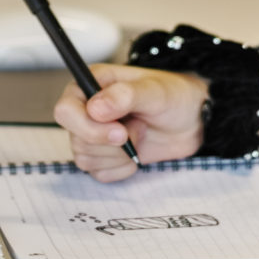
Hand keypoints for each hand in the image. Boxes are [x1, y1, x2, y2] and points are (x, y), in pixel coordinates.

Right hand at [53, 64, 209, 178]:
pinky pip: (100, 173)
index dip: (87, 126)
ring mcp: (93, 134)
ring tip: (140, 134)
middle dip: (110, 143)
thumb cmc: (174, 96)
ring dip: (119, 154)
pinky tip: (137, 153)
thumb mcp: (155, 91)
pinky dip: (122, 168)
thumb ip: (125, 96)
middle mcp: (86, 110)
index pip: (65, 110)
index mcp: (91, 85)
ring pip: (86, 159)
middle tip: (138, 131)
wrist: (193, 120)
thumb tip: (95, 108)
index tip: (119, 132)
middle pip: (76, 139)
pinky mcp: (104, 157)